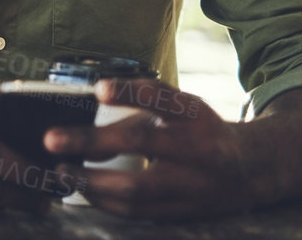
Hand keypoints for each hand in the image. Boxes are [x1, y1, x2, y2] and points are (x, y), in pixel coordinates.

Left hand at [42, 77, 253, 217]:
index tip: (97, 88)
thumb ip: (132, 113)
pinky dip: (106, 202)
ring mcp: (195, 185)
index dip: (130, 91)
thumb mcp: (175, 111)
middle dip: (93, 143)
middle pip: (144, 144)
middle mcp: (199, 149)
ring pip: (138, 189)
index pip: (163, 98)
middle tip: (51, 140)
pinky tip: (83, 189)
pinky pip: (139, 212)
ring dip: (92, 181)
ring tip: (61, 171)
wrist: (250, 170)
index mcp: (196, 115)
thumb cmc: (198, 131)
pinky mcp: (185, 213)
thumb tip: (80, 122)